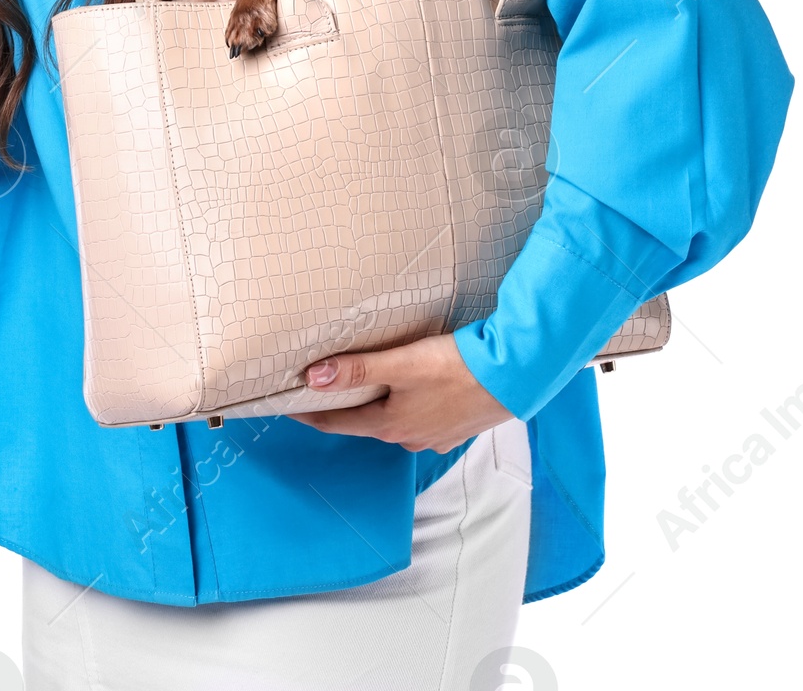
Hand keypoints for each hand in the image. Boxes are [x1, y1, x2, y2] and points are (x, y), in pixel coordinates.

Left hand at [285, 333, 513, 454]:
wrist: (515, 378)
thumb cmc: (457, 369)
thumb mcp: (402, 364)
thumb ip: (357, 369)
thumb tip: (312, 378)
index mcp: (390, 425)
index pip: (336, 423)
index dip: (309, 414)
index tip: (287, 406)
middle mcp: (410, 438)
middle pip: (365, 421)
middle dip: (344, 406)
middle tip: (324, 386)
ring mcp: (435, 436)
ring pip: (395, 419)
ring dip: (379, 404)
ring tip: (369, 383)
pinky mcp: (457, 427)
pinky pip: (422, 416)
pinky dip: (408, 404)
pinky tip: (414, 389)